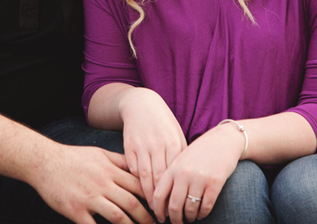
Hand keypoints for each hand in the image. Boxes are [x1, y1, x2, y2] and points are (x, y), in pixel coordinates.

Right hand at [32, 144, 153, 223]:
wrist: (45, 162)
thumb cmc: (73, 157)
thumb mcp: (99, 153)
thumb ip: (119, 161)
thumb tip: (138, 166)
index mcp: (110, 170)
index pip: (137, 185)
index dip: (151, 197)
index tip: (159, 206)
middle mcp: (103, 184)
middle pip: (132, 202)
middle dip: (146, 216)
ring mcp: (89, 198)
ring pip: (118, 216)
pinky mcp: (75, 210)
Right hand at [119, 88, 186, 207]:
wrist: (141, 104)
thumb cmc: (163, 122)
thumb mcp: (177, 134)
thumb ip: (181, 154)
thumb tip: (188, 177)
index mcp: (174, 143)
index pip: (176, 174)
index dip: (177, 192)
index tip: (179, 207)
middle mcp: (158, 146)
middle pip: (161, 179)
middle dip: (163, 199)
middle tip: (164, 215)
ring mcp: (142, 146)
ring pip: (146, 177)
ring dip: (149, 195)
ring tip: (152, 209)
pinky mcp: (129, 147)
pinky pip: (133, 169)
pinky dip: (137, 182)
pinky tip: (139, 193)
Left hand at [152, 123, 243, 223]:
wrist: (223, 140)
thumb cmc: (200, 152)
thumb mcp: (181, 160)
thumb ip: (171, 177)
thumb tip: (161, 202)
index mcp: (173, 168)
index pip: (159, 195)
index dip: (158, 211)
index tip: (161, 218)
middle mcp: (184, 174)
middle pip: (174, 206)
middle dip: (175, 220)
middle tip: (178, 223)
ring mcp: (200, 178)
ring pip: (190, 209)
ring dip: (190, 218)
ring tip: (191, 218)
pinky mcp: (215, 182)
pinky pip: (206, 207)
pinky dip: (203, 214)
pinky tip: (202, 214)